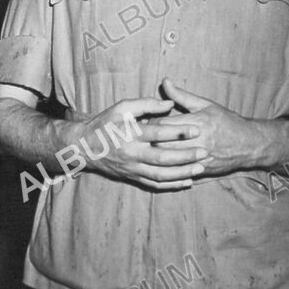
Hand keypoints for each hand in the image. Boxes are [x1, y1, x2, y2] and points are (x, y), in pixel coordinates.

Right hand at [76, 97, 208, 190]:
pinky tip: (187, 181)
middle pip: (162, 157)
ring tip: (199, 168)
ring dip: (182, 173)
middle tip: (204, 152)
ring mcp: (132, 167)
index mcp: (130, 133)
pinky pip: (154, 184)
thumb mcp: (121, 107)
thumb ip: (146, 104)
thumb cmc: (105, 123)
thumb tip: (170, 104)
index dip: (178, 132)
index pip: (158, 133)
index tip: (197, 129)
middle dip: (185, 156)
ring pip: (161, 174)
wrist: (84, 147)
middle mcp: (132, 152)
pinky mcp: (132, 177)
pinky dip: (172, 185)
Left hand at [149, 78, 270, 175]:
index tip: (146, 121)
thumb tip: (165, 81)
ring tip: (151, 149)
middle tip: (144, 136)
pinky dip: (168, 167)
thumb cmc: (226, 121)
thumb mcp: (205, 104)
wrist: (249, 144)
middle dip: (150, 140)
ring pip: (169, 160)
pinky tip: (162, 163)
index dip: (151, 123)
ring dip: (157, 155)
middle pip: (162, 143)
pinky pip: (179, 172)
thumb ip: (181, 95)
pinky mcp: (202, 170)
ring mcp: (200, 158)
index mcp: (197, 122)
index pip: (163, 124)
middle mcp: (198, 141)